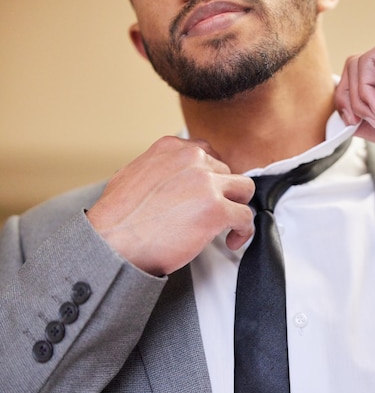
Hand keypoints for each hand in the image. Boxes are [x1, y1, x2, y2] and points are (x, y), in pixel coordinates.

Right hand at [87, 136, 254, 275]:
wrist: (111, 243)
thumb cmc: (117, 219)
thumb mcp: (132, 175)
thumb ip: (160, 169)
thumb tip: (173, 179)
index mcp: (172, 148)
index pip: (209, 154)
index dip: (212, 177)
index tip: (210, 193)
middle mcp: (192, 160)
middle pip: (227, 173)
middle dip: (222, 194)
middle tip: (212, 215)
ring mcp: (207, 183)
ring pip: (244, 190)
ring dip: (237, 208)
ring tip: (227, 226)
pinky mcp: (217, 209)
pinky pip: (246, 217)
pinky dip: (243, 231)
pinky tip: (231, 241)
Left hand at [335, 25, 374, 158]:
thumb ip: (366, 122)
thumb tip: (344, 121)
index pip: (360, 78)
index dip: (349, 101)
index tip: (352, 124)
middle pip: (354, 69)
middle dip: (348, 100)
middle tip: (359, 122)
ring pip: (356, 67)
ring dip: (359, 100)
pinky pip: (365, 63)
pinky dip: (365, 90)